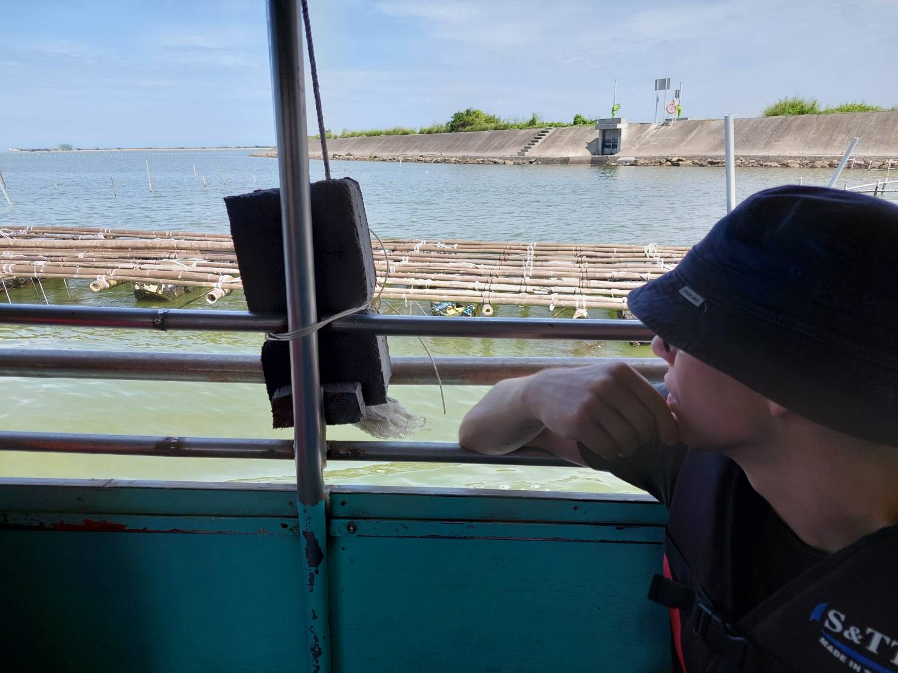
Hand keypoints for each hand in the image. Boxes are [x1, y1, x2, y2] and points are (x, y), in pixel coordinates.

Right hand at [523, 363, 678, 460]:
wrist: (545, 390)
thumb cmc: (589, 388)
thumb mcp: (613, 380)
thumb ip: (640, 396)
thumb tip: (674, 424)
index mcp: (622, 372)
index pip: (657, 404)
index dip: (668, 427)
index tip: (668, 440)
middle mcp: (608, 384)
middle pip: (644, 426)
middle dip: (643, 440)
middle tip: (634, 441)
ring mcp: (592, 403)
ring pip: (627, 440)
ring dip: (627, 449)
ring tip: (619, 445)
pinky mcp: (578, 422)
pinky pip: (609, 449)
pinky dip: (611, 454)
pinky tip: (605, 447)